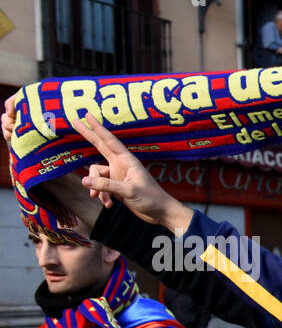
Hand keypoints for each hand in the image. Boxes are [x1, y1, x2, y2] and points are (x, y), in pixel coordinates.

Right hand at [70, 115, 193, 230]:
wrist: (160, 213)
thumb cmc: (151, 199)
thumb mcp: (129, 191)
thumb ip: (107, 185)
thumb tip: (84, 181)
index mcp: (126, 160)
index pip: (109, 140)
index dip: (97, 127)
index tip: (87, 115)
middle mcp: (120, 165)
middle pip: (99, 146)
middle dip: (87, 135)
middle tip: (74, 121)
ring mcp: (117, 175)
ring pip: (96, 175)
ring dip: (97, 188)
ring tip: (105, 201)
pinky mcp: (115, 187)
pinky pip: (100, 187)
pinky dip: (102, 196)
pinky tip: (109, 205)